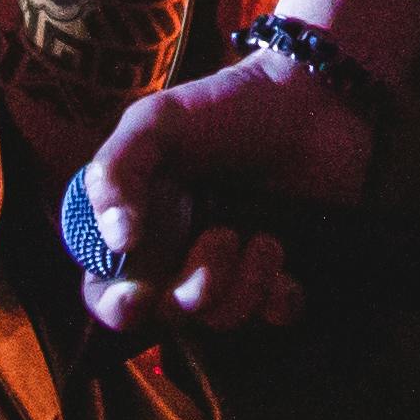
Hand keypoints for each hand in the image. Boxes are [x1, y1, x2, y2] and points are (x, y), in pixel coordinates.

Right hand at [72, 53, 352, 338]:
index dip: (116, 306)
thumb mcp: (157, 122)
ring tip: (262, 237)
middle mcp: (180, 255)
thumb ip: (118, 170)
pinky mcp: (281, 276)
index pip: (109, 291)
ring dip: (242, 285)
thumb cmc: (227, 107)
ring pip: (221, 318)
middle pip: (168, 313)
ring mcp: (232, 269)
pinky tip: (282, 253)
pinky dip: (278, 296)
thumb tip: (116, 242)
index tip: (136, 298)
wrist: (311, 101)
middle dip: (194, 288)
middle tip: (222, 235)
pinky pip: (272, 315)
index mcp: (140, 225)